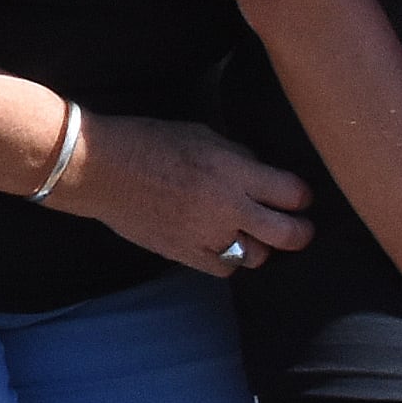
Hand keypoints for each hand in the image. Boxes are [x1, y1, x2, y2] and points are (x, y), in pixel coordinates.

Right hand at [64, 113, 315, 277]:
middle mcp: (227, 207)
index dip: (301, 195)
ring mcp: (206, 235)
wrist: (100, 169)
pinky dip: (230, 259)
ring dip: (261, 246)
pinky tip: (224, 246)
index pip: (292, 193)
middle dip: (300, 232)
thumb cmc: (147, 142)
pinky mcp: (185, 253)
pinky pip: (224, 269)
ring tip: (256, 236)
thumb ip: (237, 156)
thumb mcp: (201, 133)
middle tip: (299, 228)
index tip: (298, 196)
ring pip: (258, 256)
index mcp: (232, 171)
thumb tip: (261, 173)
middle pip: (288, 234)